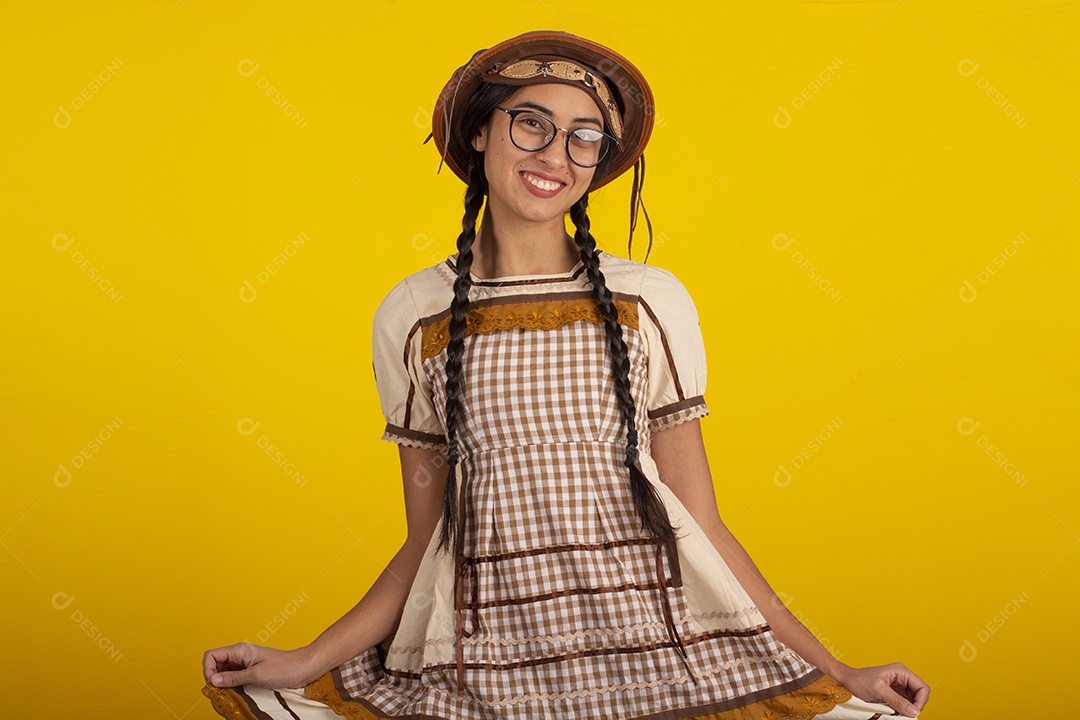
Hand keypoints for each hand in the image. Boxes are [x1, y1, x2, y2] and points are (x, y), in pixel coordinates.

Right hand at [202, 641, 319, 689]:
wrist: (303, 668)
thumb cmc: (285, 668)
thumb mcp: (257, 675)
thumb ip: (234, 678)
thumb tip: (213, 679)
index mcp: (240, 650)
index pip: (211, 655)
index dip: (207, 670)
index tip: (213, 684)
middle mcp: (240, 655)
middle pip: (215, 664)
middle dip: (214, 678)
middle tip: (221, 691)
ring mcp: (245, 664)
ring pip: (223, 673)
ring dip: (223, 683)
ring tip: (230, 693)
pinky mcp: (250, 672)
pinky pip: (234, 678)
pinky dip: (232, 686)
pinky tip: (238, 693)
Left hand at [832, 661, 929, 717]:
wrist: (846, 681)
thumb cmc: (859, 681)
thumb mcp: (879, 690)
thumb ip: (897, 700)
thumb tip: (914, 711)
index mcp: (901, 671)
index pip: (922, 687)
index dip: (921, 701)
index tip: (913, 712)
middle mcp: (902, 677)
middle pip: (920, 695)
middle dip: (915, 706)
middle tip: (906, 716)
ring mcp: (899, 686)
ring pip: (913, 701)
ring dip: (908, 709)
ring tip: (899, 715)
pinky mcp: (894, 693)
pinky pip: (904, 704)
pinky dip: (902, 711)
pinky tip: (895, 713)